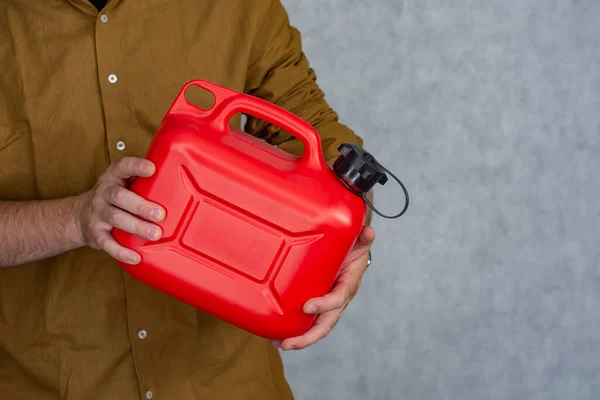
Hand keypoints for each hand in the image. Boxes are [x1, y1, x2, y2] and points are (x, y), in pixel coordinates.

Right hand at [74, 157, 164, 263]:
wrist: (79, 217)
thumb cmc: (114, 199)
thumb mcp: (123, 184)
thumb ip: (143, 183)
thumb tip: (180, 183)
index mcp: (113, 177)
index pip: (122, 167)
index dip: (136, 166)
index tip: (152, 168)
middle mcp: (103, 193)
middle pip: (120, 196)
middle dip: (141, 205)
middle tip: (161, 214)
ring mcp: (98, 214)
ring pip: (116, 218)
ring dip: (137, 226)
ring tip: (155, 234)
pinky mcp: (95, 234)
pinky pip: (107, 243)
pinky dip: (122, 252)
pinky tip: (136, 256)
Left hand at [271, 225, 374, 349]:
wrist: (351, 254)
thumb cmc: (353, 248)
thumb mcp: (359, 241)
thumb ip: (364, 237)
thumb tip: (368, 233)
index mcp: (349, 283)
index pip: (338, 298)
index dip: (324, 305)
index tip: (307, 307)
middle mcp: (339, 299)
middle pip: (326, 323)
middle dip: (308, 336)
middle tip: (288, 343)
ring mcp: (328, 305)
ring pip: (316, 327)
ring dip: (298, 338)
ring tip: (278, 343)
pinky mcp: (317, 304)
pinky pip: (307, 320)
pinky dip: (294, 329)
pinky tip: (277, 334)